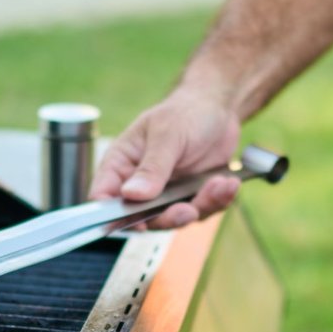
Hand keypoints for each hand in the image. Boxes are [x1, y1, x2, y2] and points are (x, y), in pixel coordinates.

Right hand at [89, 86, 242, 228]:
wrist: (219, 109)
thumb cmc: (185, 112)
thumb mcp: (167, 135)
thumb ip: (151, 167)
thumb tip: (130, 195)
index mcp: (121, 163)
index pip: (104, 196)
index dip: (113, 214)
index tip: (137, 221)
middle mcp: (139, 184)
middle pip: (141, 218)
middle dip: (169, 217)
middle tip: (188, 210)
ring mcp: (165, 194)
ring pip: (175, 219)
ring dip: (200, 206)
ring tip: (219, 184)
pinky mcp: (190, 198)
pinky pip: (202, 211)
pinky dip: (218, 201)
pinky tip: (228, 183)